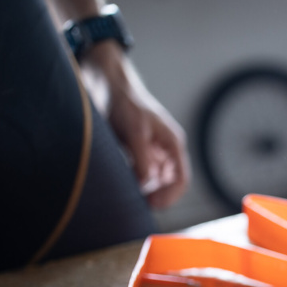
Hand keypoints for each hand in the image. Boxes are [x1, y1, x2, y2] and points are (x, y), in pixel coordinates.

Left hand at [83, 42, 190, 208]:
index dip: (170, 196)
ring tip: (125, 188)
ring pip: (151, 180)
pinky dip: (130, 179)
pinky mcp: (134, 151)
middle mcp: (164, 150)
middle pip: (166, 184)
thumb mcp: (135, 131)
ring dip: (141, 187)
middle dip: (154, 194)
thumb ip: (142, 159)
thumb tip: (146, 185)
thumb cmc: (125, 102)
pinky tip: (118, 177)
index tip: (152, 205)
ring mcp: (149, 151)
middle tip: (135, 201)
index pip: (180, 179)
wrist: (106, 82)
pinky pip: (137, 173)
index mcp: (172, 144)